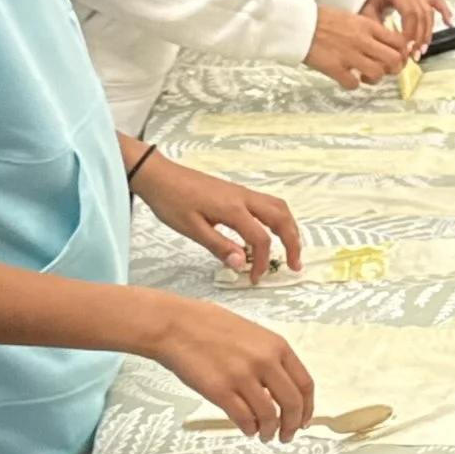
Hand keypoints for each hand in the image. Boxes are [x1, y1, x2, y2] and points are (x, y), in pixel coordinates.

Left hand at [131, 153, 304, 282]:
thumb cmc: (171, 202)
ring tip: (291, 248)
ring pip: (278, 207)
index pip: (260, 239)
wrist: (159, 175)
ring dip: (288, 228)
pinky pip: (267, 204)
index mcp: (233, 209)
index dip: (262, 261)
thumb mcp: (191, 229)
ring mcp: (241, 192)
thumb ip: (219, 246)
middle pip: (281, 218)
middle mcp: (244, 198)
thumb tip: (241, 264)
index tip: (254, 278)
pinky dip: (277, 219)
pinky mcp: (236, 192)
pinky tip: (270, 232)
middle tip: (295, 264)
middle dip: (293, 242)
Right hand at [139, 295, 315, 439]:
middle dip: (292, 425)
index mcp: (276, 346)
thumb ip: (270, 358)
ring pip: (269, 416)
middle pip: (292, 403)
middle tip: (287, 436)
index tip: (303, 420)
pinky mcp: (220, 390)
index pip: (304, 384)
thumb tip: (281, 388)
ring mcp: (242, 376)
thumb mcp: (252, 334)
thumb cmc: (209, 326)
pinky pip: (243, 418)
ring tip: (265, 436)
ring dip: (270, 431)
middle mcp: (265, 361)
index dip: (307, 408)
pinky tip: (247, 429)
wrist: (176, 324)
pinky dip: (249, 429)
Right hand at [305, 5, 412, 87]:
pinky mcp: (334, 68)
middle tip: (386, 70)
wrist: (300, 23)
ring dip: (374, 78)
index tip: (398, 57)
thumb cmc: (324, 19)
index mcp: (368, 26)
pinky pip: (353, 84)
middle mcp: (362, 40)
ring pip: (377, 74)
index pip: (399, 42)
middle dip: (395, 69)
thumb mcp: (353, 18)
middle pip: (394, 60)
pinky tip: (347, 78)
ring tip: (365, 75)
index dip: (403, 53)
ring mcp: (349, 55)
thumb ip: (369, 31)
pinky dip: (353, 84)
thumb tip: (384, 46)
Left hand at [365, 0, 445, 50]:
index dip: (411, 31)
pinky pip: (435, 1)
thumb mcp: (366, 14)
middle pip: (421, 13)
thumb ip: (378, 29)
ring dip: (427, 32)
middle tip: (415, 54)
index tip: (407, 48)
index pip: (409, 12)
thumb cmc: (362, 0)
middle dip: (419, 36)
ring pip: (428, 12)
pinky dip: (443, 11)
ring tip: (423, 50)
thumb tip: (391, 50)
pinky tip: (449, 23)